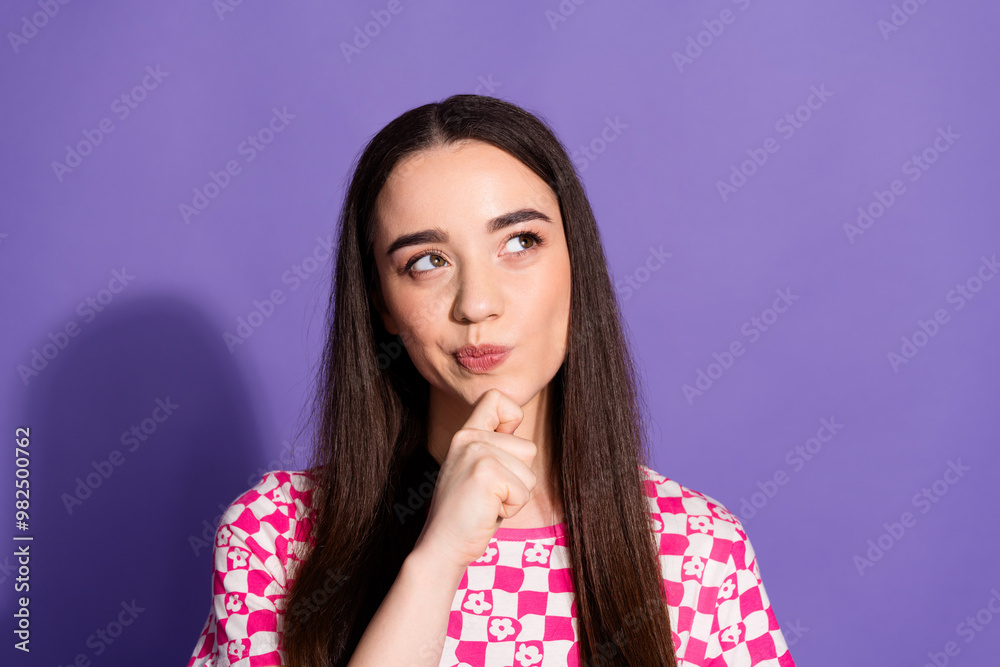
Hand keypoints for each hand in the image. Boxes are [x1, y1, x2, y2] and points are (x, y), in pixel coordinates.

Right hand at [412, 388, 537, 570]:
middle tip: (489, 494)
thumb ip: (494, 446)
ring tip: (487, 503)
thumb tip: (516, 418)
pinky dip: (512, 509)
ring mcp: (477, 453)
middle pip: (528, 448)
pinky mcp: (486, 474)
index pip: (497, 398)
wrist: (443, 545)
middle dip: (519, 479)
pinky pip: (524, 492)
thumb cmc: (468, 513)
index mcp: (466, 435)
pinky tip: (487, 512)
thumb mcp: (478, 469)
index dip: (513, 417)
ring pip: (529, 472)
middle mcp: (469, 438)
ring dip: (516, 496)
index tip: (502, 447)